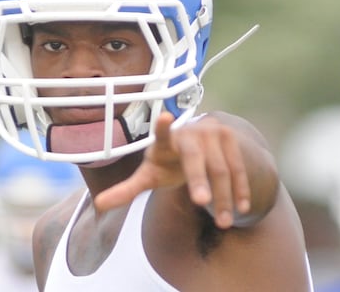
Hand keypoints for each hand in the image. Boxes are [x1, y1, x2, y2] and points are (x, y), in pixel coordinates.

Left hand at [93, 112, 251, 227]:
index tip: (164, 118)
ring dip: (224, 197)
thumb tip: (98, 205)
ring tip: (223, 223)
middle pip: (194, 160)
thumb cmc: (168, 163)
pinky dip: (240, 189)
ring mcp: (212, 134)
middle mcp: (190, 133)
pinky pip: (238, 168)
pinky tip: (241, 208)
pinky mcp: (231, 139)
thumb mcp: (149, 175)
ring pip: (220, 169)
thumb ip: (127, 190)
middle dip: (198, 180)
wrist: (201, 143)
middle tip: (200, 203)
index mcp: (165, 141)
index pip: (161, 135)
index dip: (162, 128)